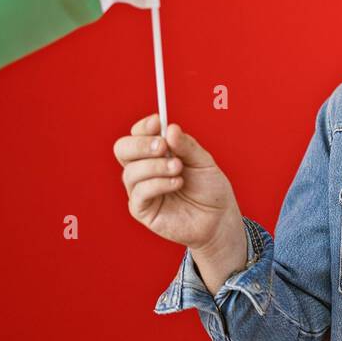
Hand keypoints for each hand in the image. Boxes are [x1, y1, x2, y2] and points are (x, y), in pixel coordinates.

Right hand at [113, 113, 246, 284]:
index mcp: (155, 154)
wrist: (219, 218)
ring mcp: (141, 190)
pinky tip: (177, 183)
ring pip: (130, 171)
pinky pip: (139, 193)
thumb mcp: (204, 162)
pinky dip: (157, 184)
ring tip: (179, 169)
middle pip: (122, 149)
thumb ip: (187, 145)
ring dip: (155, 166)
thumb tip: (170, 128)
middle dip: (141, 144)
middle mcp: (144, 169)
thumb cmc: (210, 189)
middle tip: (163, 146)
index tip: (158, 121)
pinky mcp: (142, 210)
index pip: (137, 134)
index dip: (144, 126)